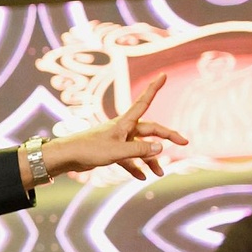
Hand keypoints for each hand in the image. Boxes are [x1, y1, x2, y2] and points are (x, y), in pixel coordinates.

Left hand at [42, 75, 188, 180]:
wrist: (66, 156)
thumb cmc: (89, 150)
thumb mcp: (117, 151)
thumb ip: (139, 150)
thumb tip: (161, 147)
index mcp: (124, 123)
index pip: (143, 102)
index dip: (154, 89)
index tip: (163, 75)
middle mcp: (123, 129)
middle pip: (150, 130)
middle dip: (167, 136)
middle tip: (185, 143)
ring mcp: (117, 140)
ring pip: (140, 147)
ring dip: (151, 159)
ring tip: (160, 173)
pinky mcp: (110, 151)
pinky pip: (127, 158)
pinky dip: (135, 167)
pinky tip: (141, 177)